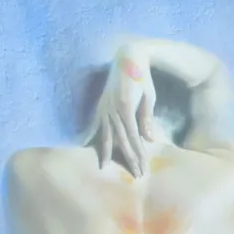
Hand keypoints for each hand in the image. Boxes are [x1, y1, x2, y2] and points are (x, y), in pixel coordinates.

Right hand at [88, 44, 161, 176]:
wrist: (127, 59)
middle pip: (119, 140)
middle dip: (127, 158)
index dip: (138, 154)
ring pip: (104, 134)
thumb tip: (148, 139)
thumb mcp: (149, 97)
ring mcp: (103, 107)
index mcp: (126, 108)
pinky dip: (89, 135)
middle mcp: (112, 109)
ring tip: (104, 167)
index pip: (133, 138)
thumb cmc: (142, 78)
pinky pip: (94, 123)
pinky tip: (84, 146)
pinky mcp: (100, 104)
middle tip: (134, 175)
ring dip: (106, 152)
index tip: (142, 169)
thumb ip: (147, 118)